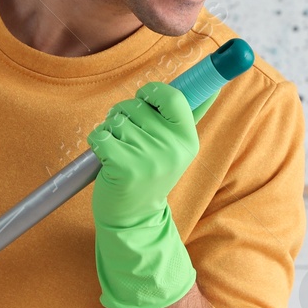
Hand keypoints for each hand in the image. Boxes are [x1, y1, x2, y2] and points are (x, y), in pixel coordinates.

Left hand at [85, 82, 213, 307]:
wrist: (134, 219)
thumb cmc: (148, 175)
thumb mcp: (174, 149)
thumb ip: (185, 117)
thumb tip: (210, 88)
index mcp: (188, 140)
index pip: (173, 96)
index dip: (152, 92)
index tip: (144, 100)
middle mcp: (172, 148)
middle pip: (136, 106)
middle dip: (123, 115)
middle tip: (128, 139)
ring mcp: (149, 159)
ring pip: (116, 120)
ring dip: (110, 131)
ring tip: (119, 152)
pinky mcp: (124, 167)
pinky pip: (100, 135)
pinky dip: (97, 142)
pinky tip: (105, 159)